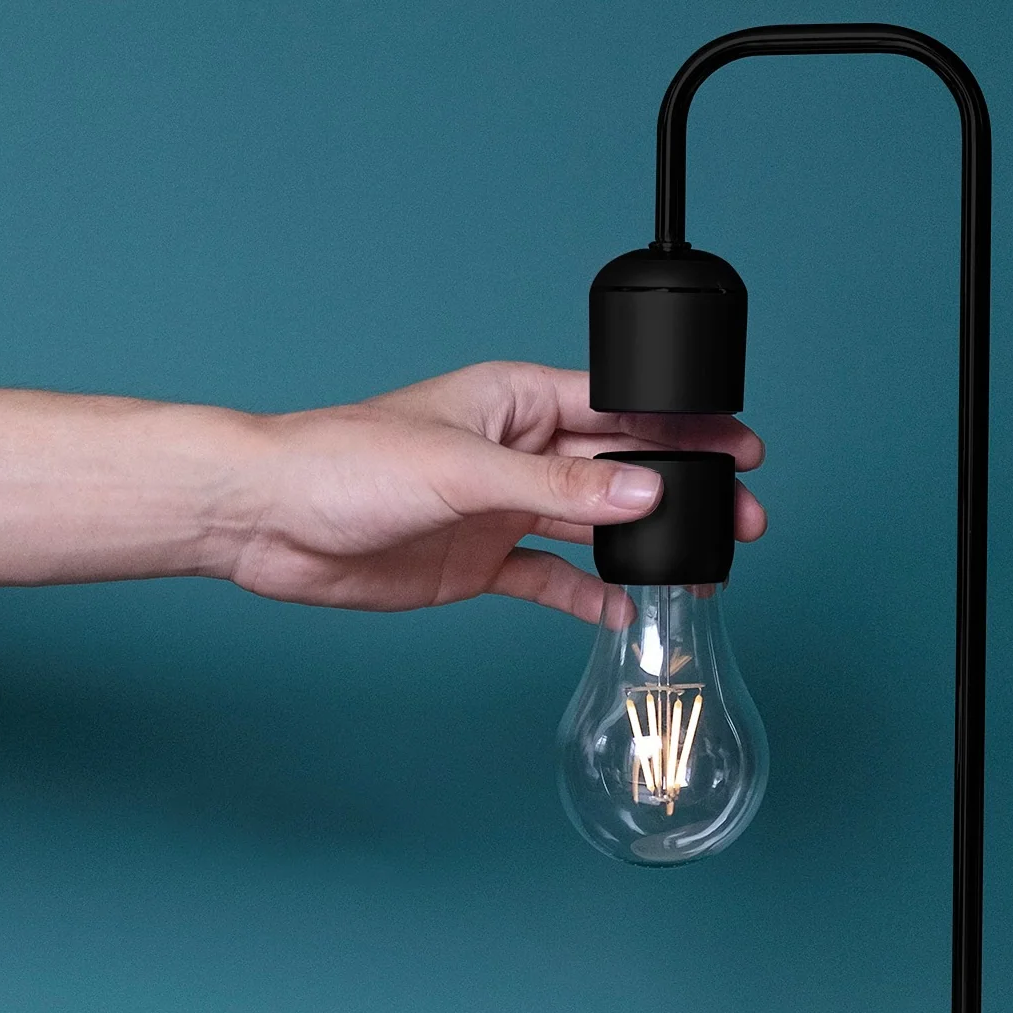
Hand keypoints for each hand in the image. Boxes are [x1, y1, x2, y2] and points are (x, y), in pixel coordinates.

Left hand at [219, 362, 764, 619]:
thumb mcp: (462, 470)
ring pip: (592, 526)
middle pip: (618, 469)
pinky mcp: (477, 561)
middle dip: (682, 492)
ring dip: (643, 547)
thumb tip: (643, 488)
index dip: (684, 430)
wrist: (268, 521)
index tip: (741, 448)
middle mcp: (514, 452)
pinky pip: (548, 579)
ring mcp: (498, 509)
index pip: (619, 409)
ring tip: (702, 571)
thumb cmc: (344, 465)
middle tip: (745, 518)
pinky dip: (587, 596)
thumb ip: (556, 485)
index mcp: (514, 401)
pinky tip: (626, 612)